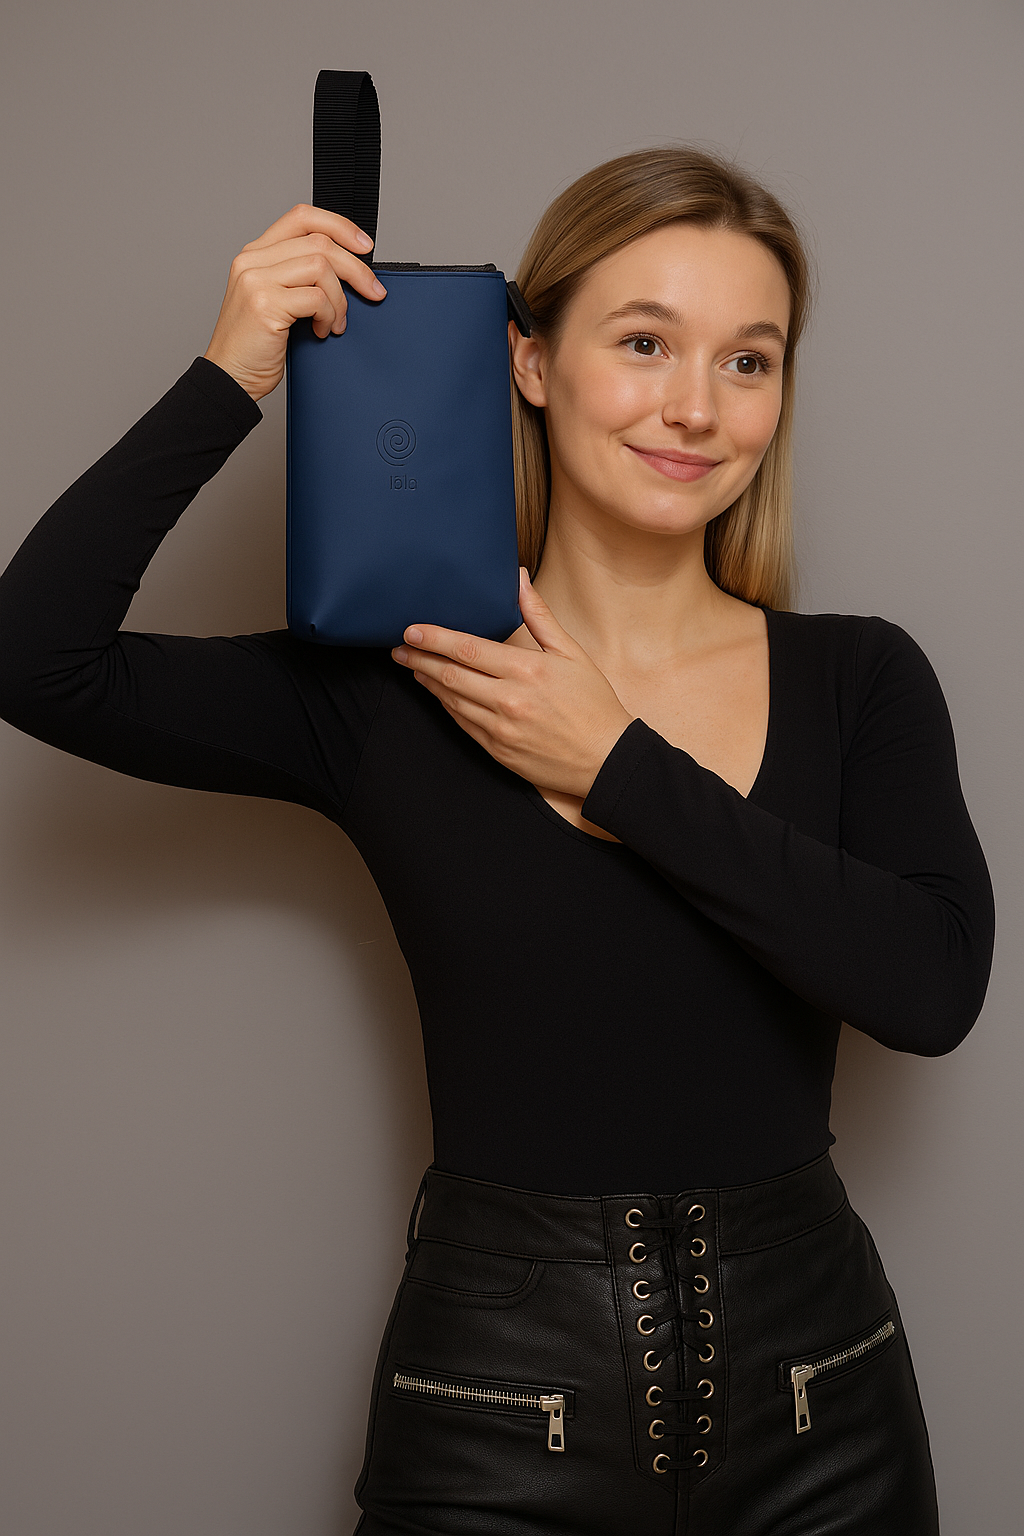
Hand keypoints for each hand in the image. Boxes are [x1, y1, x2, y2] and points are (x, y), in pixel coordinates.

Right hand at [202, 204, 386, 401]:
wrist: (231, 379)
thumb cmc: (255, 347)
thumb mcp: (275, 300)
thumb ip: (299, 278)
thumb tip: (348, 271)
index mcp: (255, 254)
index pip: (302, 217)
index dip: (340, 226)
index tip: (364, 245)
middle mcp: (253, 260)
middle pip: (320, 242)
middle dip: (356, 268)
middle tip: (372, 291)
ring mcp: (257, 280)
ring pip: (321, 267)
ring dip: (340, 299)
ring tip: (336, 323)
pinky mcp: (265, 304)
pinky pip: (317, 297)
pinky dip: (329, 316)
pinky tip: (322, 331)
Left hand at [391, 569, 634, 798]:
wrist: (606, 760)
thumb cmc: (594, 704)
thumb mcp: (573, 653)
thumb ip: (539, 617)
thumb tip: (518, 580)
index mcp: (527, 671)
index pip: (468, 650)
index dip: (435, 639)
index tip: (412, 630)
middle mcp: (509, 700)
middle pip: (451, 676)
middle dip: (420, 659)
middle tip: (399, 648)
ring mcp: (501, 729)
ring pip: (452, 701)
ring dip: (429, 682)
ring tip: (413, 666)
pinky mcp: (498, 751)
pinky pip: (462, 724)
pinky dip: (446, 706)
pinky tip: (438, 694)